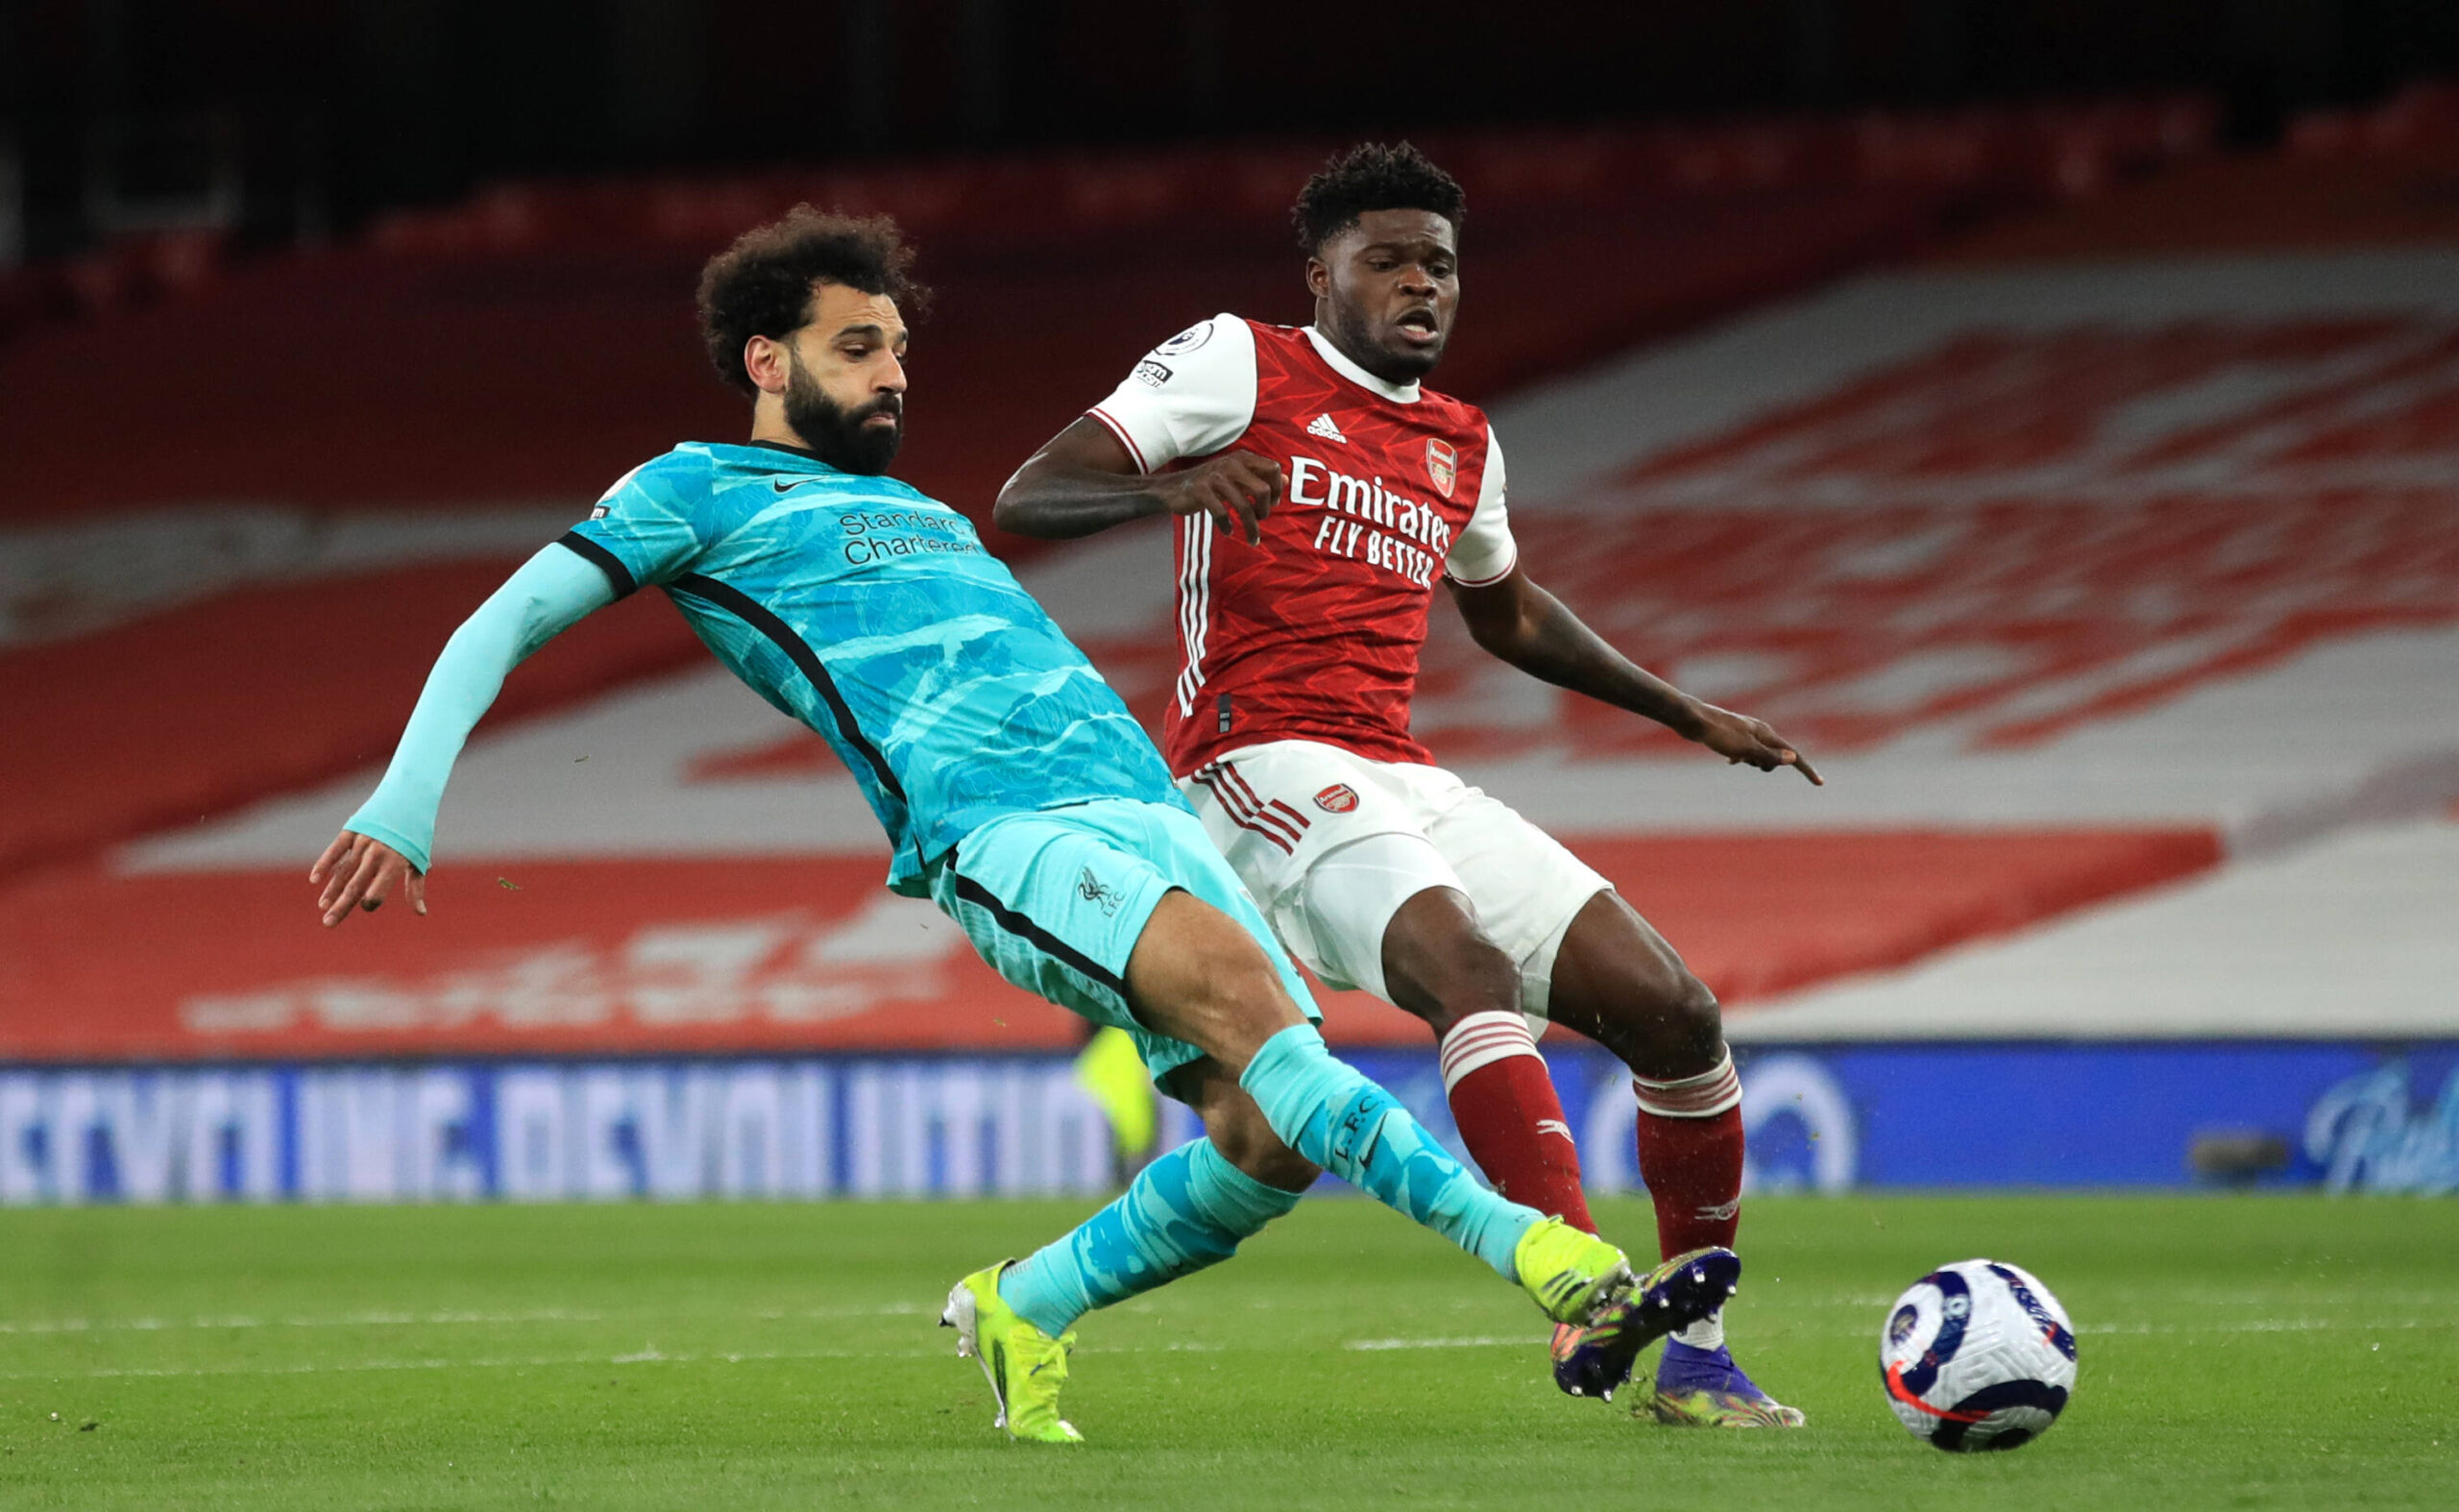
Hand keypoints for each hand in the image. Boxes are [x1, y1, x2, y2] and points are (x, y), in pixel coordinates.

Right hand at [310, 829, 426, 926]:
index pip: (378, 890)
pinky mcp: (351, 831)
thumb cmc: (415, 835)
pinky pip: (335, 850)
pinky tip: (315, 879)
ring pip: (343, 871)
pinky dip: (324, 864)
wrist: (406, 799)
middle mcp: (376, 854)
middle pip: (355, 885)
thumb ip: (415, 887)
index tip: (367, 905)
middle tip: (328, 923)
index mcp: (394, 863)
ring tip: (323, 907)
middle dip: (341, 906)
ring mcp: (362, 842)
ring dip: (331, 890)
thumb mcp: (419, 860)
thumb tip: (421, 913)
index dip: (371, 901)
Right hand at [1152, 451, 1282, 545]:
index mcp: (1242, 458)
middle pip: (1262, 490)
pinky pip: (1222, 513)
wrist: (1173, 489)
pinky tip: (1228, 531)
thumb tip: (1285, 479)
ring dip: (1251, 527)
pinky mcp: (1201, 491)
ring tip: (1252, 539)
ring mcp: (1215, 477)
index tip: (1272, 503)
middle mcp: (1231, 464)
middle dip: (1265, 511)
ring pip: (1244, 507)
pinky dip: (1227, 526)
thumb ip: (1259, 477)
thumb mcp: (1236, 477)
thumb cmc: (1210, 484)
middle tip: (1260, 520)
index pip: (1273, 469)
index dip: (1277, 488)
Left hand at [1688, 702, 1821, 785]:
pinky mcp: (1734, 736)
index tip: (1820, 784)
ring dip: (1751, 761)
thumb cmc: (1720, 735)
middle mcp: (1760, 732)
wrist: (1694, 721)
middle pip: (1775, 757)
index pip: (1793, 755)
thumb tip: (1793, 758)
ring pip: (1759, 756)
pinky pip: (1745, 752)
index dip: (1807, 770)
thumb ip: (1769, 755)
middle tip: (1746, 759)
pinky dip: (1741, 758)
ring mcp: (1747, 733)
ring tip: (1733, 756)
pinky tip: (1730, 761)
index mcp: (1766, 734)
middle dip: (1766, 764)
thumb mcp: (1746, 749)